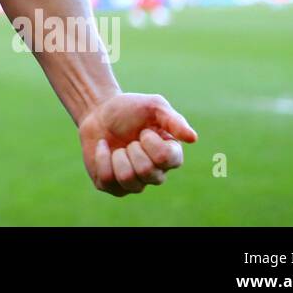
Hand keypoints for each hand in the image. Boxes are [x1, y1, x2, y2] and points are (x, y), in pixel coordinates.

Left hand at [78, 92, 196, 195]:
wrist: (98, 112)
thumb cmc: (129, 109)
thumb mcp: (153, 106)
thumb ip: (173, 120)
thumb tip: (193, 138)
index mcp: (170, 156)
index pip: (167, 158)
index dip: (150, 141)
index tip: (144, 130)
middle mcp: (156, 174)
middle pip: (146, 171)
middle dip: (132, 148)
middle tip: (130, 140)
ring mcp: (135, 183)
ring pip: (127, 178)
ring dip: (118, 155)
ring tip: (118, 147)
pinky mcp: (113, 187)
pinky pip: (107, 180)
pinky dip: (101, 157)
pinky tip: (104, 149)